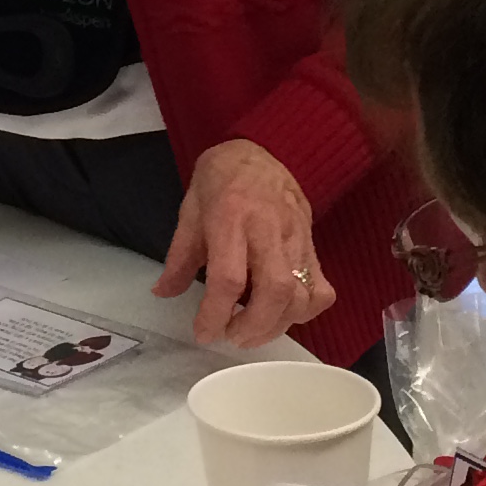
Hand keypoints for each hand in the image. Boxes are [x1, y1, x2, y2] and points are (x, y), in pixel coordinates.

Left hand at [153, 138, 331, 346]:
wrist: (257, 149)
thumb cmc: (219, 181)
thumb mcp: (189, 212)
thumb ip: (179, 257)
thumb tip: (162, 293)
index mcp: (230, 217)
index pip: (229, 277)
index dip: (215, 314)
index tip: (203, 333)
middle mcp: (268, 228)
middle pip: (275, 290)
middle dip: (254, 326)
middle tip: (232, 337)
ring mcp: (297, 236)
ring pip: (302, 294)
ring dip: (278, 325)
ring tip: (252, 331)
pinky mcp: (314, 243)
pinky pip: (322, 288)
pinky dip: (306, 312)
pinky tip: (283, 314)